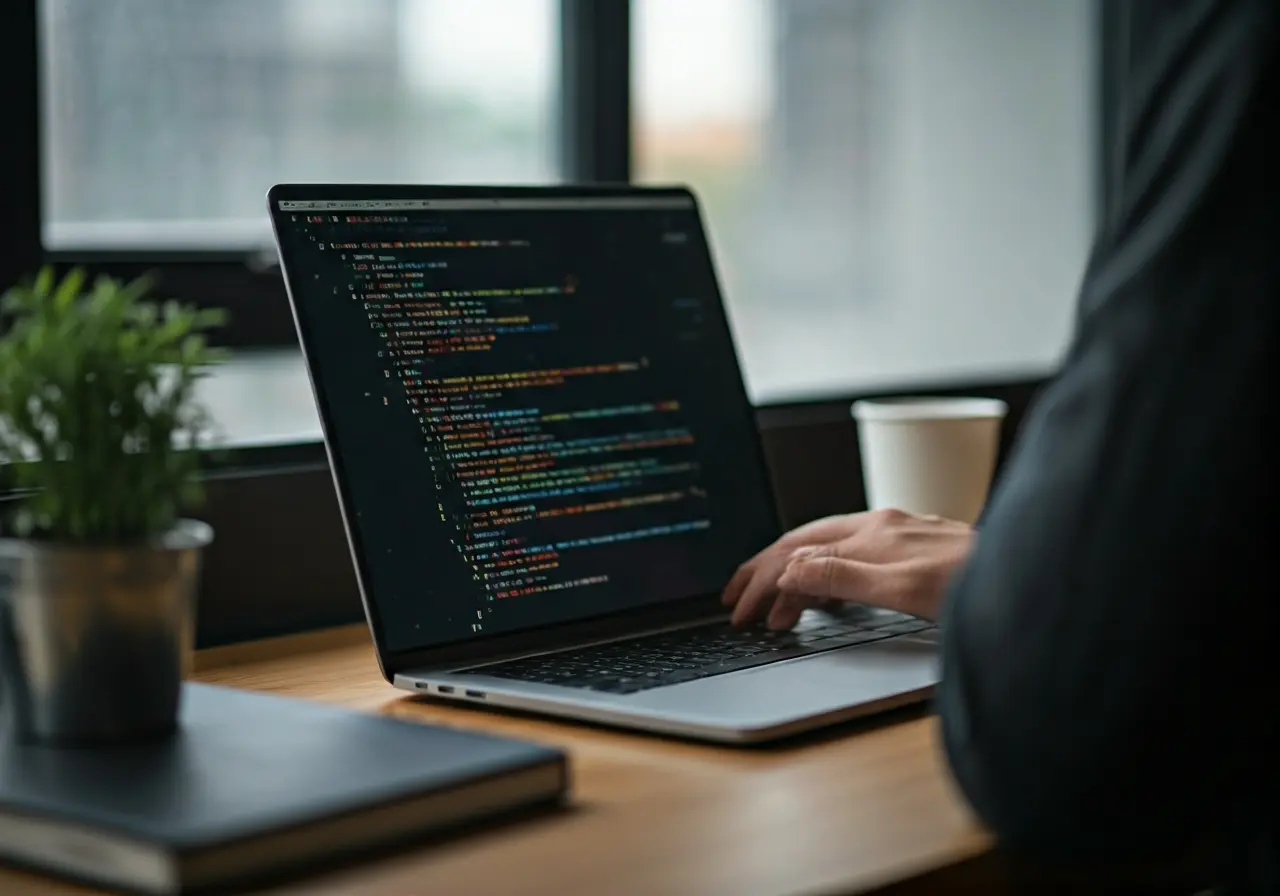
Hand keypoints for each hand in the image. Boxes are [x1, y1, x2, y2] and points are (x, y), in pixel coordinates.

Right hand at [723, 508, 974, 629]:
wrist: (1033, 580)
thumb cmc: (978, 587)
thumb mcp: (903, 590)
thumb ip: (843, 578)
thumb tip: (788, 572)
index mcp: (872, 532)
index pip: (797, 554)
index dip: (762, 582)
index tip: (741, 612)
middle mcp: (882, 527)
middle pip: (804, 546)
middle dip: (763, 572)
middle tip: (735, 601)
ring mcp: (898, 537)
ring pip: (826, 550)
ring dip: (792, 577)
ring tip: (771, 606)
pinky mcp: (914, 552)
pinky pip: (850, 557)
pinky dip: (824, 577)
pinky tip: (827, 596)